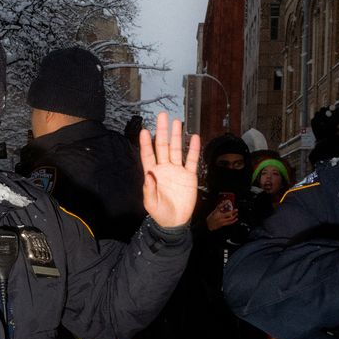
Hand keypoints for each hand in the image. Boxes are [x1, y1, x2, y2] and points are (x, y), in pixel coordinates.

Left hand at [139, 112, 198, 227]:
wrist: (175, 221)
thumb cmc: (160, 212)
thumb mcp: (150, 203)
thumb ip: (149, 189)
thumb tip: (149, 175)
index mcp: (153, 173)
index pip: (148, 155)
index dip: (146, 143)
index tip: (144, 131)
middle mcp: (164, 168)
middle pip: (163, 146)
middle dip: (162, 132)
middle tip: (162, 116)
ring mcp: (177, 170)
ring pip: (176, 149)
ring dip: (176, 136)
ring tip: (176, 122)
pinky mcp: (189, 175)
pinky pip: (191, 160)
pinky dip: (193, 149)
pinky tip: (194, 138)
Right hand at [206, 203, 237, 230]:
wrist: (208, 225)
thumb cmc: (210, 218)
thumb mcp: (213, 212)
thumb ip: (218, 208)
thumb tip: (222, 204)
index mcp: (215, 212)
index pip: (220, 206)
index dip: (224, 203)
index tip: (228, 200)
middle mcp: (219, 216)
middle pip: (228, 213)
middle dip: (233, 211)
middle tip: (236, 210)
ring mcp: (221, 221)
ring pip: (230, 218)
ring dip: (234, 216)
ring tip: (236, 213)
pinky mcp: (222, 224)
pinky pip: (229, 223)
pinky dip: (233, 221)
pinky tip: (235, 219)